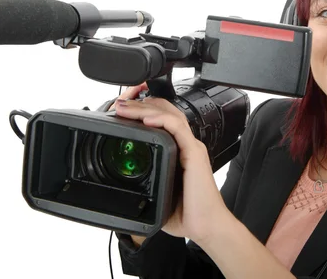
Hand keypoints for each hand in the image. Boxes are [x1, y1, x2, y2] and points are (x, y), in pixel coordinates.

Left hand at [113, 84, 230, 243]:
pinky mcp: (194, 153)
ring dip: (145, 107)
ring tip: (125, 107)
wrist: (207, 225)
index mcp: (178, 149)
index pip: (161, 118)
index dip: (142, 109)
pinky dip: (161, 119)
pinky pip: (178, 128)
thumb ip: (145, 182)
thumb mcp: (158, 192)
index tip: (122, 109)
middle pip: (164, 110)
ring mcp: (191, 146)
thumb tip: (124, 186)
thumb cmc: (187, 212)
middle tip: (119, 102)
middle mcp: (185, 144)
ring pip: (169, 114)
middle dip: (140, 102)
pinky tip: (146, 118)